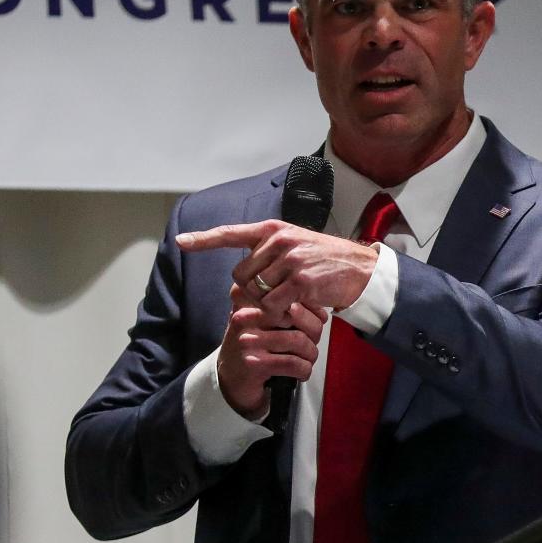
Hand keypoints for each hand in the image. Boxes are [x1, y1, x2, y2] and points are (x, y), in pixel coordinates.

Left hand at [176, 220, 378, 318]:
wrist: (360, 269)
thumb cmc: (326, 260)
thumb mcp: (297, 244)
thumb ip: (269, 251)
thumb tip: (241, 272)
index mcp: (274, 229)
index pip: (232, 233)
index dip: (204, 239)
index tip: (181, 241)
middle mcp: (280, 241)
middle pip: (241, 274)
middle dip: (252, 289)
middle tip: (275, 293)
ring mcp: (290, 260)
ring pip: (255, 291)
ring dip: (267, 303)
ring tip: (289, 299)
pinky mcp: (300, 282)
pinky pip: (271, 305)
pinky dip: (277, 313)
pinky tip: (293, 307)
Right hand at [216, 284, 328, 418]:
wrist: (231, 382)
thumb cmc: (258, 350)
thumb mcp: (271, 325)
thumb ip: (294, 312)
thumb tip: (323, 314)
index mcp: (250, 302)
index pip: (291, 296)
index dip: (311, 311)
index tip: (313, 324)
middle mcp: (245, 317)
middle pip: (297, 315)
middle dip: (314, 334)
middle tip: (310, 346)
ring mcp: (247, 341)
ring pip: (299, 340)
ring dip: (311, 354)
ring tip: (306, 360)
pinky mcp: (252, 364)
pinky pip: (293, 363)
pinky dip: (305, 370)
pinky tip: (301, 373)